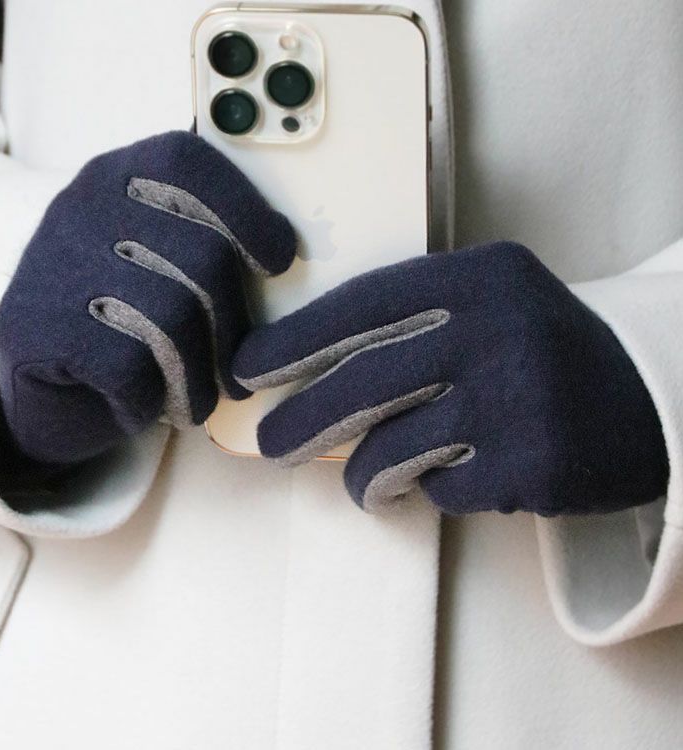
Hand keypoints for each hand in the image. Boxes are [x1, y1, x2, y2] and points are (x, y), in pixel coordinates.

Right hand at [0, 131, 294, 464]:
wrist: (38, 381)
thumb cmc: (120, 318)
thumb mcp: (155, 261)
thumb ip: (201, 239)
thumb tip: (284, 252)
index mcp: (118, 178)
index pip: (191, 166)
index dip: (248, 213)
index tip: (277, 261)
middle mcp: (83, 207)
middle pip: (204, 256)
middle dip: (234, 325)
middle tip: (237, 373)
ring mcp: (57, 264)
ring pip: (174, 316)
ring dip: (200, 375)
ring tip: (200, 398)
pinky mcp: (41, 327)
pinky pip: (132, 367)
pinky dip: (156, 397)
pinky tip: (152, 405)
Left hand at [233, 242, 668, 514]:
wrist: (648, 395)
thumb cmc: (544, 350)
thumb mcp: (491, 304)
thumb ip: (415, 321)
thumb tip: (311, 364)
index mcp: (479, 279)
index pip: (364, 305)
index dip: (296, 339)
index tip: (250, 368)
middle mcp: (497, 330)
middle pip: (364, 381)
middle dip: (302, 419)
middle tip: (271, 444)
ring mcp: (518, 398)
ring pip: (393, 448)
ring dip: (364, 474)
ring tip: (366, 482)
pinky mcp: (534, 464)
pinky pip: (443, 488)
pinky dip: (432, 490)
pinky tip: (454, 477)